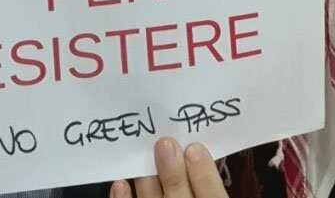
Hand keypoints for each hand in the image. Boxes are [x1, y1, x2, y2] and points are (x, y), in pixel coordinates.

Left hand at [110, 137, 227, 197]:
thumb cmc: (197, 196)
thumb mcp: (215, 196)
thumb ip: (210, 182)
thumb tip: (198, 150)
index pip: (212, 195)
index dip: (205, 174)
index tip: (195, 148)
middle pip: (180, 196)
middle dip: (172, 171)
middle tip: (164, 142)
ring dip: (147, 181)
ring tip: (142, 156)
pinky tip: (119, 183)